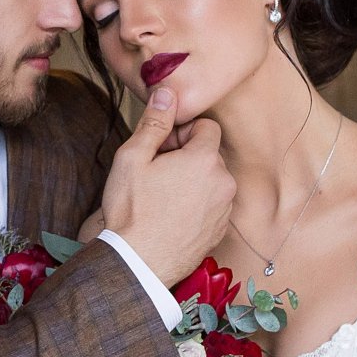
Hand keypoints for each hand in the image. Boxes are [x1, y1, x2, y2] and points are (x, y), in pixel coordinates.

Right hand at [101, 87, 235, 284]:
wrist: (137, 263)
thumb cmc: (131, 211)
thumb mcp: (132, 158)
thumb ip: (154, 123)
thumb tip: (167, 92)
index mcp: (205, 160)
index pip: (207, 127)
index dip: (182, 133)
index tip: (161, 149)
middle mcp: (224, 183)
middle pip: (210, 155)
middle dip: (187, 158)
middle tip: (157, 174)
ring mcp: (224, 210)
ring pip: (212, 182)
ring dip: (193, 183)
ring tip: (162, 199)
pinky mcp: (220, 232)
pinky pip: (212, 207)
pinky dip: (196, 207)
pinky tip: (171, 218)